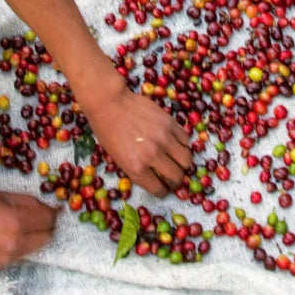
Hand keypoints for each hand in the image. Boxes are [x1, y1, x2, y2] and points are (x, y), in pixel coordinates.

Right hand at [0, 192, 58, 266]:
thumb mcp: (2, 195)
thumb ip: (27, 201)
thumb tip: (46, 205)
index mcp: (17, 221)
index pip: (49, 220)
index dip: (54, 212)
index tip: (56, 207)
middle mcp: (15, 242)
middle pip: (47, 237)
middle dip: (48, 225)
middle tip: (44, 216)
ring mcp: (8, 256)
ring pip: (36, 247)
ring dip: (37, 236)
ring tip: (28, 224)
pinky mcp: (1, 264)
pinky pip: (22, 254)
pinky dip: (24, 244)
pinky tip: (15, 234)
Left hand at [80, 76, 193, 197]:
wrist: (110, 104)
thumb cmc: (108, 132)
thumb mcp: (118, 159)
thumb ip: (138, 170)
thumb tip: (154, 177)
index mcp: (137, 168)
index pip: (159, 189)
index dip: (162, 190)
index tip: (163, 188)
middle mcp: (153, 155)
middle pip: (177, 176)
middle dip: (176, 180)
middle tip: (173, 176)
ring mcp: (164, 138)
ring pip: (186, 159)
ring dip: (182, 163)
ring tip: (177, 160)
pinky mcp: (170, 122)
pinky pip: (185, 139)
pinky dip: (182, 143)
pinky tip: (175, 142)